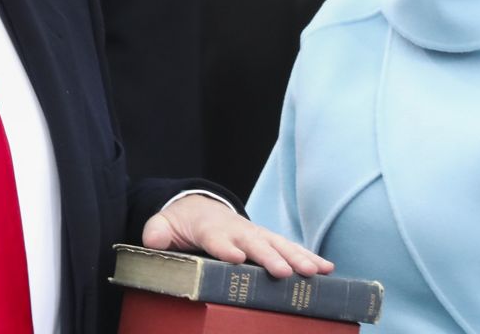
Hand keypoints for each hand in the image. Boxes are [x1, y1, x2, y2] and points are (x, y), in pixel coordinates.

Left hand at [142, 194, 333, 277]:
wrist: (199, 208)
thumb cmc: (182, 222)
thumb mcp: (163, 224)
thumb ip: (157, 231)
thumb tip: (152, 240)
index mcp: (210, 228)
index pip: (217, 238)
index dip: (225, 247)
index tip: (236, 258)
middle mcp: (237, 230)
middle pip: (255, 243)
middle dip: (269, 257)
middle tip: (283, 272)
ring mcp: (255, 235)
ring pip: (279, 245)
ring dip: (297, 258)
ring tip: (315, 272)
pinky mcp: (268, 241)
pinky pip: (290, 248)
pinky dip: (308, 257)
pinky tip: (327, 269)